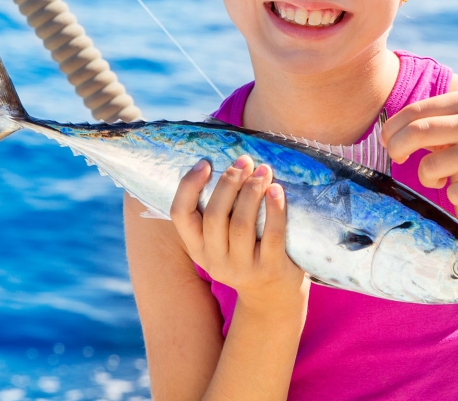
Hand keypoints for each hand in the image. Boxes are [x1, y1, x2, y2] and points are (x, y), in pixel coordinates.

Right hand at [170, 156, 308, 313]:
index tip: (205, 163)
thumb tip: (223, 162)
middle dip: (229, 183)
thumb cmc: (246, 252)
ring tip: (263, 169)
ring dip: (252, 191)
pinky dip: (274, 209)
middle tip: (244, 161)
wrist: (272, 296)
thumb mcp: (221, 240)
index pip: (180, 215)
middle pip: (215, 216)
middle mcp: (215, 261)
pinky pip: (271, 235)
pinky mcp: (270, 269)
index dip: (189, 186)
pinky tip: (276, 189)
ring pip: (242, 224)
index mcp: (197, 248)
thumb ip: (217, 210)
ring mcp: (242, 268)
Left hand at [381, 91, 457, 217]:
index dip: (392, 129)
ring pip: (430, 166)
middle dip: (397, 148)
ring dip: (427, 178)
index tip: (387, 142)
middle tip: (396, 158)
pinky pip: (453, 193)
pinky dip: (453, 196)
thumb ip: (435, 123)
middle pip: (416, 132)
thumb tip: (390, 132)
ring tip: (442, 179)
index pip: (415, 111)